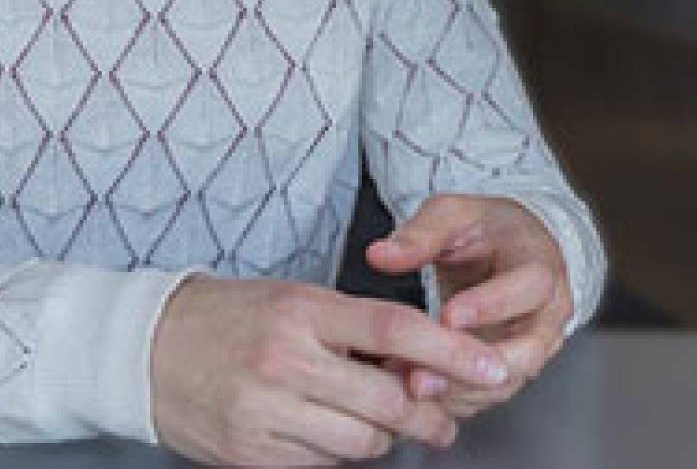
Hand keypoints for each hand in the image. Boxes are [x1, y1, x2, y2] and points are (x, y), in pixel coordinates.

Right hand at [150, 274, 510, 464]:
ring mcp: (265, 413)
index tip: (492, 366)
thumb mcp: (298, 299)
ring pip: (359, 441)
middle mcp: (287, 361)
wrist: (148, 348)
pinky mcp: (248, 456)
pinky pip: (319, 466)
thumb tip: (418, 361)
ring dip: (384, 437)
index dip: (452, 351)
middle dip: (427, 416)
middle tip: (443, 420)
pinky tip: (335, 434)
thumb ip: (354, 329)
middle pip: (386, 398)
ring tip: (386, 424)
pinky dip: (339, 455)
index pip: (396, 328)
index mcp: (306, 310)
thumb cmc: (236, 316)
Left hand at [366, 194, 572, 418]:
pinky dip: (453, 398)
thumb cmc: (487, 230)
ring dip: (457, 391)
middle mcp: (548, 312)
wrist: (512, 249)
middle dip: (471, 367)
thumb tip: (380, 255)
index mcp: (541, 264)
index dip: (491, 306)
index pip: (529, 287)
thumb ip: (422, 234)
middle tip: (421, 373)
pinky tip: (415, 391)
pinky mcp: (515, 371)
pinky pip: (489, 395)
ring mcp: (536, 346)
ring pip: (506, 383)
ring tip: (407, 385)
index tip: (448, 316)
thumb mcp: (455, 214)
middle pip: (526, 352)